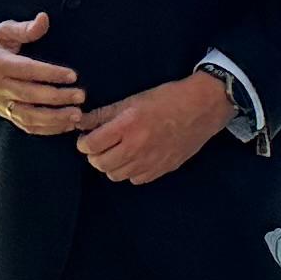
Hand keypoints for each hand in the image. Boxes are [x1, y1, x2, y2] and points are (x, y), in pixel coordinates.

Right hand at [0, 13, 83, 134]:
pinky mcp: (3, 114)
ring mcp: (0, 103)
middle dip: (58, 98)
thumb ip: (24, 29)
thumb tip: (44, 19)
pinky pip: (26, 125)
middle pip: (30, 95)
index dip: (50, 73)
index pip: (27, 70)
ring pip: (29, 116)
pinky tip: (64, 125)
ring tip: (76, 115)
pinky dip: (46, 129)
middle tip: (80, 96)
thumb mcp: (1, 31)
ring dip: (54, 118)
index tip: (72, 75)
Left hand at [76, 73, 230, 186]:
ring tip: (118, 151)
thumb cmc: (166, 99)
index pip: (90, 145)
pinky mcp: (161, 170)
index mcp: (127, 125)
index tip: (86, 137)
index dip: (83, 142)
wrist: (201, 109)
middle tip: (101, 145)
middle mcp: (137, 147)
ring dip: (111, 164)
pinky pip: (135, 179)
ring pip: (115, 175)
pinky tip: (135, 157)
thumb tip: (79, 122)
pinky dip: (130, 171)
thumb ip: (103, 114)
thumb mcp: (132, 100)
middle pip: (100, 164)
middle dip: (95, 155)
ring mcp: (150, 162)